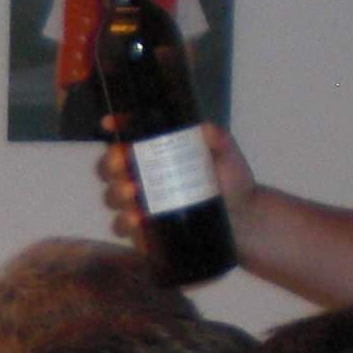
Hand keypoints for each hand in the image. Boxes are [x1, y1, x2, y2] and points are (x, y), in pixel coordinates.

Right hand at [98, 120, 253, 239]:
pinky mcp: (142, 229)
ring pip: (112, 196)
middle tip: (124, 165)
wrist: (243, 218)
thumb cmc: (230, 181)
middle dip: (111, 164)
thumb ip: (217, 139)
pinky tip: (137, 219)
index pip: (129, 136)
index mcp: (155, 152)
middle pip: (110, 167)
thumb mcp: (226, 154)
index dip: (116, 126)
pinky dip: (125, 222)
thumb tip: (205, 129)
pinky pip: (122, 226)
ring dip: (117, 193)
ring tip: (133, 194)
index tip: (109, 122)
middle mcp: (141, 175)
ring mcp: (139, 203)